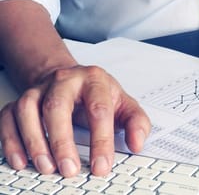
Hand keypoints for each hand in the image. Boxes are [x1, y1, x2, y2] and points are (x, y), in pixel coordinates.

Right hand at [0, 65, 150, 176]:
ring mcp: (39, 89)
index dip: (100, 140)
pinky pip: (8, 118)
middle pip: (57, 107)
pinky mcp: (20, 100)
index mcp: (94, 80)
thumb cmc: (99, 95)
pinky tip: (22, 161)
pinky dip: (11, 140)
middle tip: (69, 170)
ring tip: (46, 167)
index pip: (98, 109)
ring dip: (35, 142)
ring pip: (28, 111)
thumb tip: (137, 143)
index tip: (101, 166)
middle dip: (62, 141)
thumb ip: (136, 123)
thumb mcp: (124, 104)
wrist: (72, 78)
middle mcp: (64, 80)